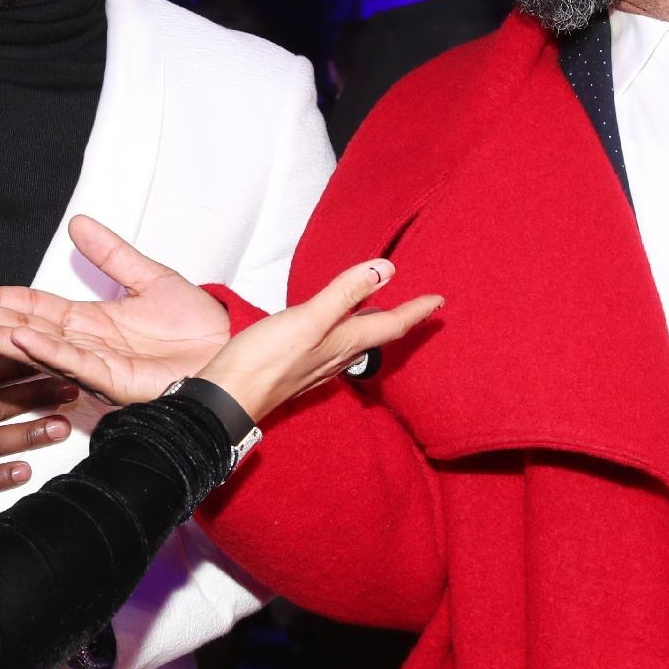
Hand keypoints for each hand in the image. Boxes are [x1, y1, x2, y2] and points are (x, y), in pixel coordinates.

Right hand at [0, 216, 232, 404]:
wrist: (231, 346)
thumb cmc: (196, 324)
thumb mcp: (148, 276)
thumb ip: (112, 254)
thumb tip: (79, 223)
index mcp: (89, 322)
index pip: (33, 307)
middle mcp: (85, 345)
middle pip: (24, 328)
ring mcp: (96, 364)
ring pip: (39, 348)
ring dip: (1, 336)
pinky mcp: (116, 380)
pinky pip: (74, 363)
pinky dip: (46, 350)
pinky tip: (19, 337)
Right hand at [197, 260, 442, 422]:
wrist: (228, 398)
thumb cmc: (265, 360)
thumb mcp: (308, 319)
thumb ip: (345, 293)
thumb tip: (386, 269)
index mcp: (345, 343)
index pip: (392, 324)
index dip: (417, 310)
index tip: (439, 300)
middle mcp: (337, 357)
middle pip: (377, 336)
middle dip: (398, 319)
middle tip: (416, 306)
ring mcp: (317, 365)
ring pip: (356, 344)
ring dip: (372, 327)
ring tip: (380, 312)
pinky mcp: (297, 368)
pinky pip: (335, 349)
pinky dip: (346, 334)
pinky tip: (334, 333)